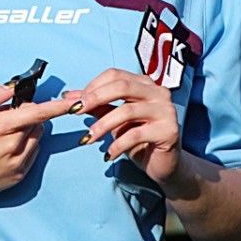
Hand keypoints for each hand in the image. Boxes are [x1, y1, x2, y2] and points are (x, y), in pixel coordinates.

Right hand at [0, 84, 75, 211]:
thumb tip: (12, 88)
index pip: (37, 113)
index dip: (58, 106)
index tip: (74, 101)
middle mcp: (12, 147)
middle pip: (37, 123)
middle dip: (29, 113)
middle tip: (6, 115)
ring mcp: (16, 165)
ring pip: (36, 138)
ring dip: (29, 129)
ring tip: (4, 132)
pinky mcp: (17, 177)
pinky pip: (32, 154)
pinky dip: (26, 145)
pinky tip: (5, 147)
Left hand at [62, 67, 181, 187]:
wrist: (163, 164)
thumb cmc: (138, 139)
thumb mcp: (115, 119)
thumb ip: (97, 106)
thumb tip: (70, 97)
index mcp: (145, 83)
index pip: (116, 75)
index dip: (93, 86)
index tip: (75, 102)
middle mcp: (159, 92)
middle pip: (121, 87)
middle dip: (94, 98)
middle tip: (75, 111)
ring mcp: (166, 110)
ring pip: (127, 111)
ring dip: (102, 125)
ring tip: (88, 138)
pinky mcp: (169, 131)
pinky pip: (136, 134)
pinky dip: (117, 145)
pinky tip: (108, 155)